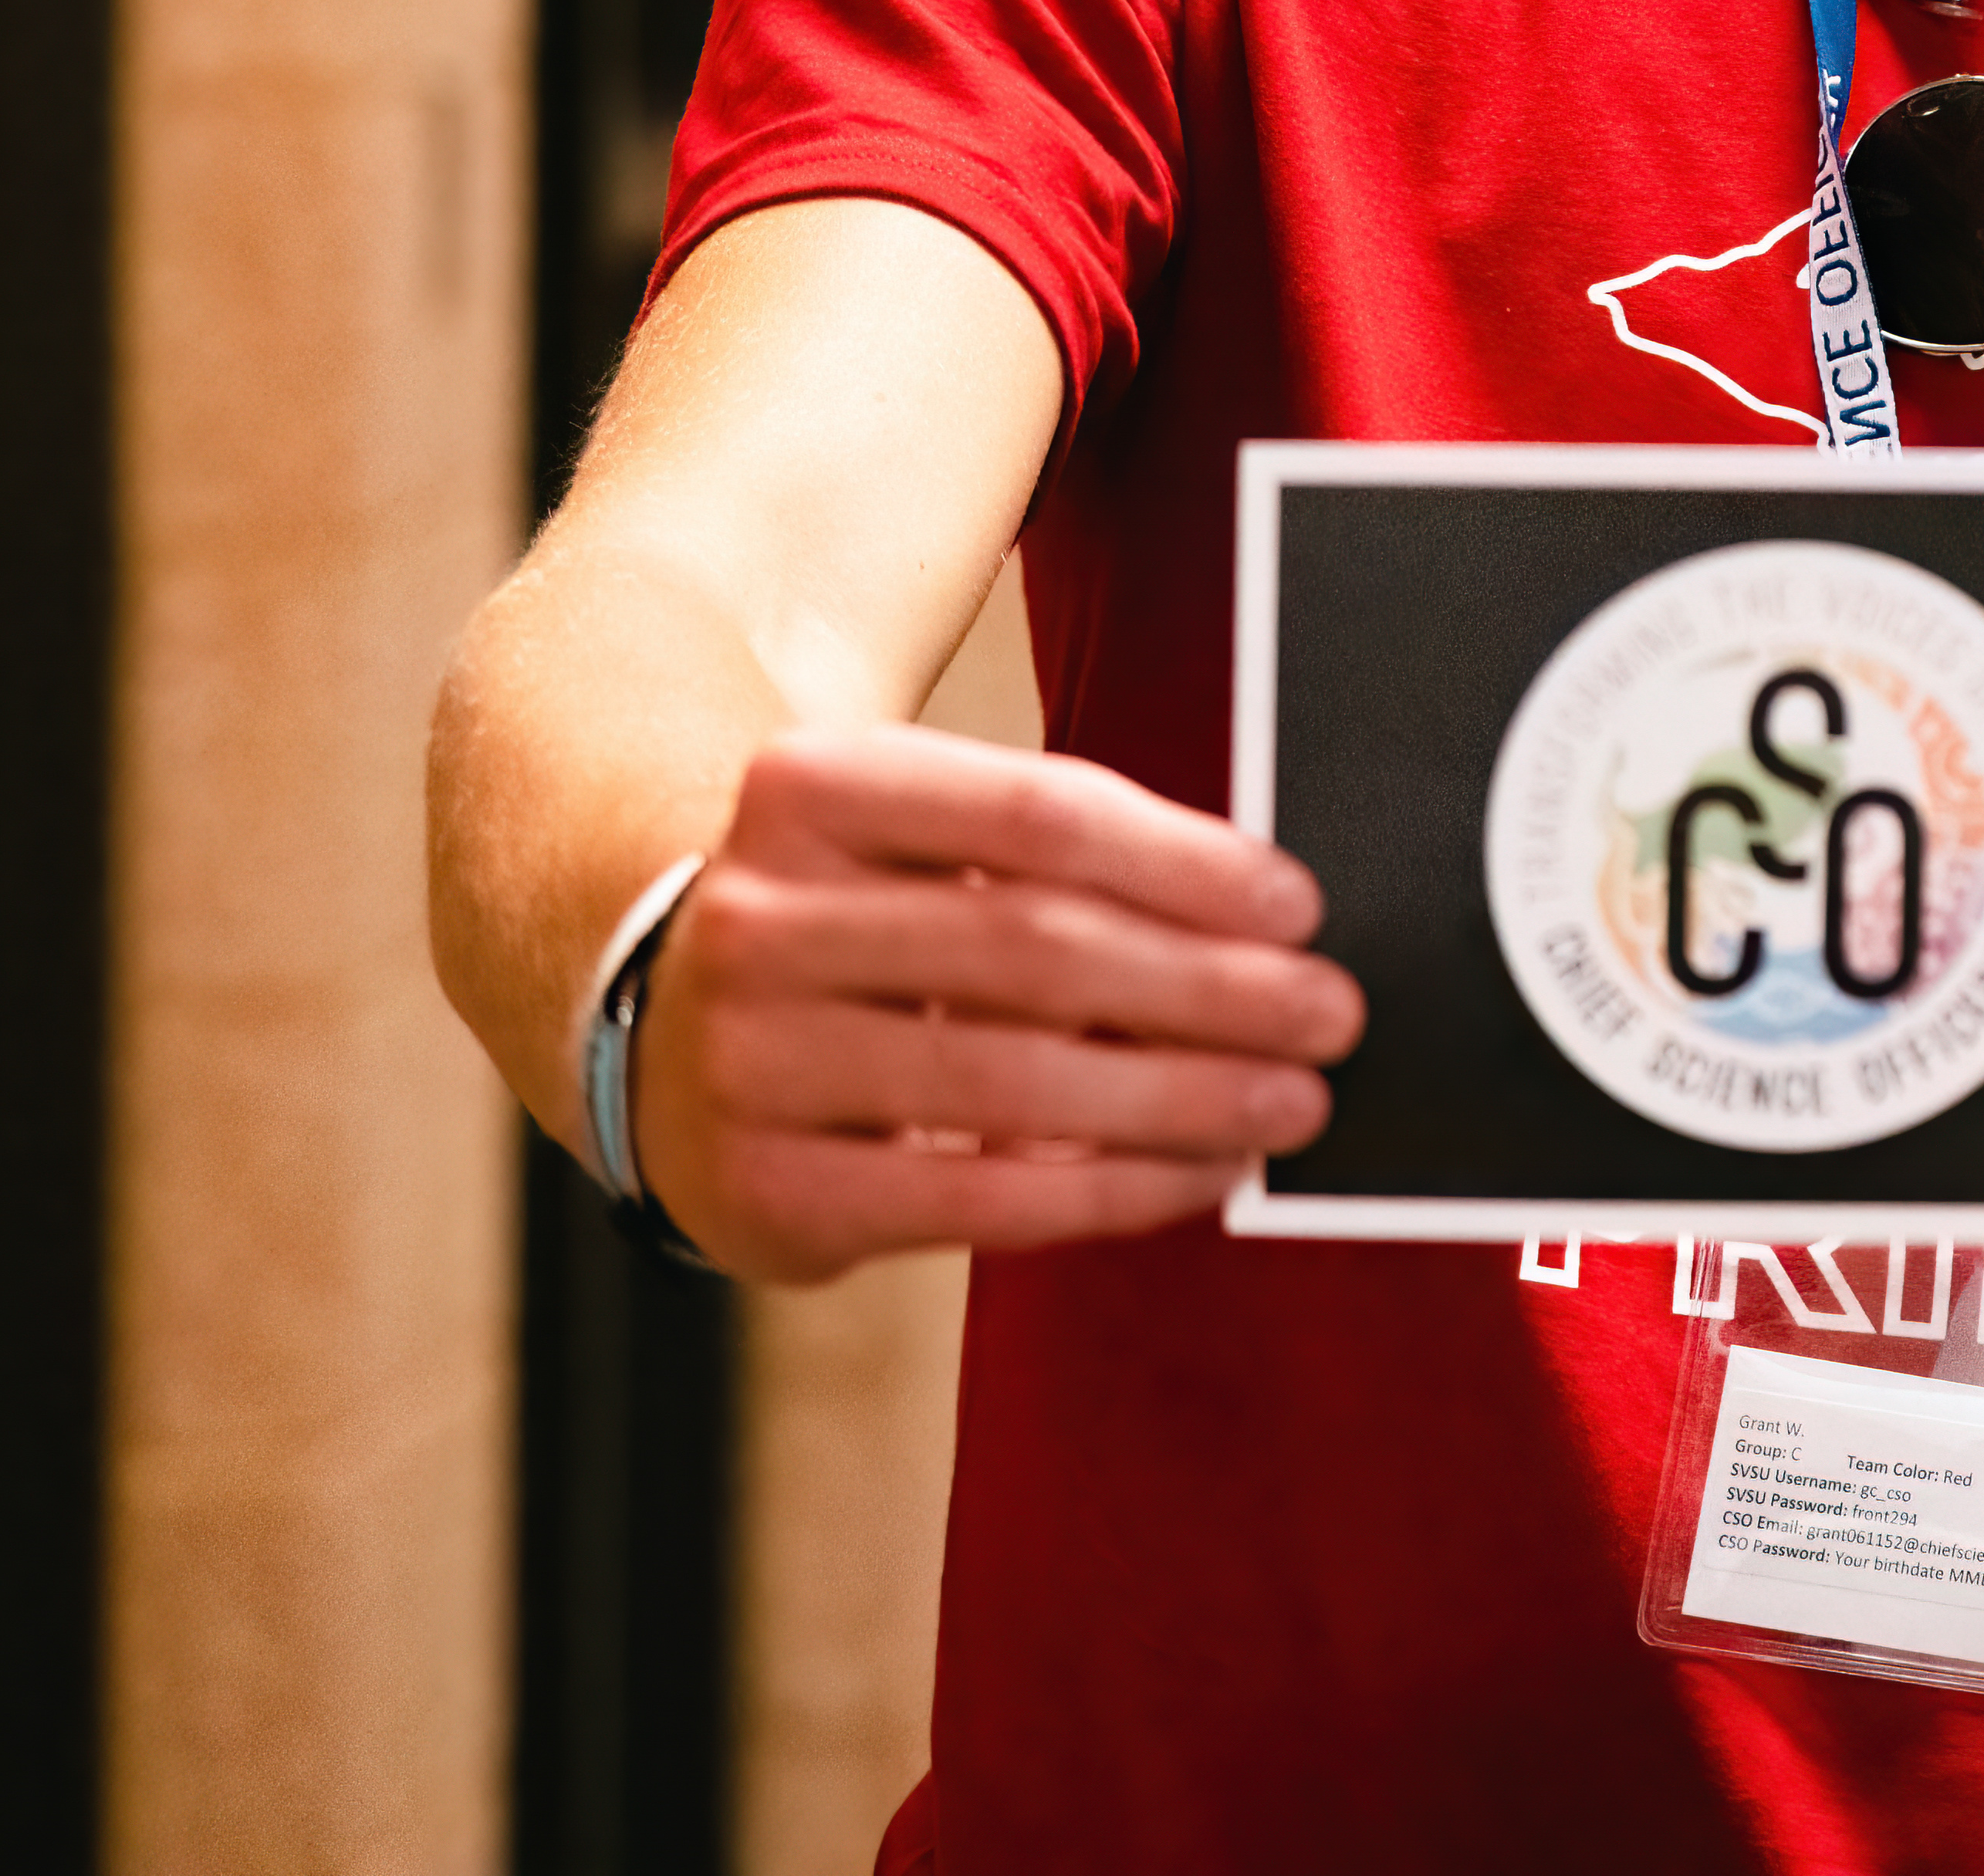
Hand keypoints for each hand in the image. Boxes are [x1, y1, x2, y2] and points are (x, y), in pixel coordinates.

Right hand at [635, 721, 1366, 1284]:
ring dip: (1182, 1096)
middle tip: (1327, 1013)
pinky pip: (975, 1197)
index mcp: (810, 786)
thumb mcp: (918, 839)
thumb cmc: (854, 916)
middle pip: (1036, 948)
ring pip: (1012, 1079)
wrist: (656, 1023)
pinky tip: (1196, 1172)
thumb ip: (1060, 863)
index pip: (1037, 812)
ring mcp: (744, 1058)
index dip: (1187, 862)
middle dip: (1211, 988)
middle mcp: (758, 916)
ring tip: (1290, 1101)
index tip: (1297, 905)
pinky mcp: (761, 1185)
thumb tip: (1259, 934)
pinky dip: (1109, 1187)